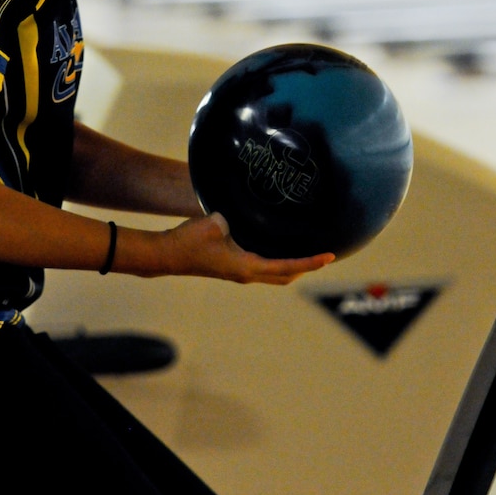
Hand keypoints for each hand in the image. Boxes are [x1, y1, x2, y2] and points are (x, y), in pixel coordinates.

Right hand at [154, 212, 334, 284]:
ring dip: (291, 267)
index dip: (310, 262)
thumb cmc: (189, 241)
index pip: (286, 266)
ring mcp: (239, 273)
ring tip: (307, 253)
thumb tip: (236, 217)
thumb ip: (232, 219)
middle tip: (324, 256)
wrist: (167, 254)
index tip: (329, 257)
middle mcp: (246, 274)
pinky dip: (276, 261)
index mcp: (246, 267)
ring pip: (274, 275)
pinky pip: (262, 267)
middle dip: (305, 268)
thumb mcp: (213, 223)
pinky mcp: (232, 268)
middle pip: (285, 276)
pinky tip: (276, 247)